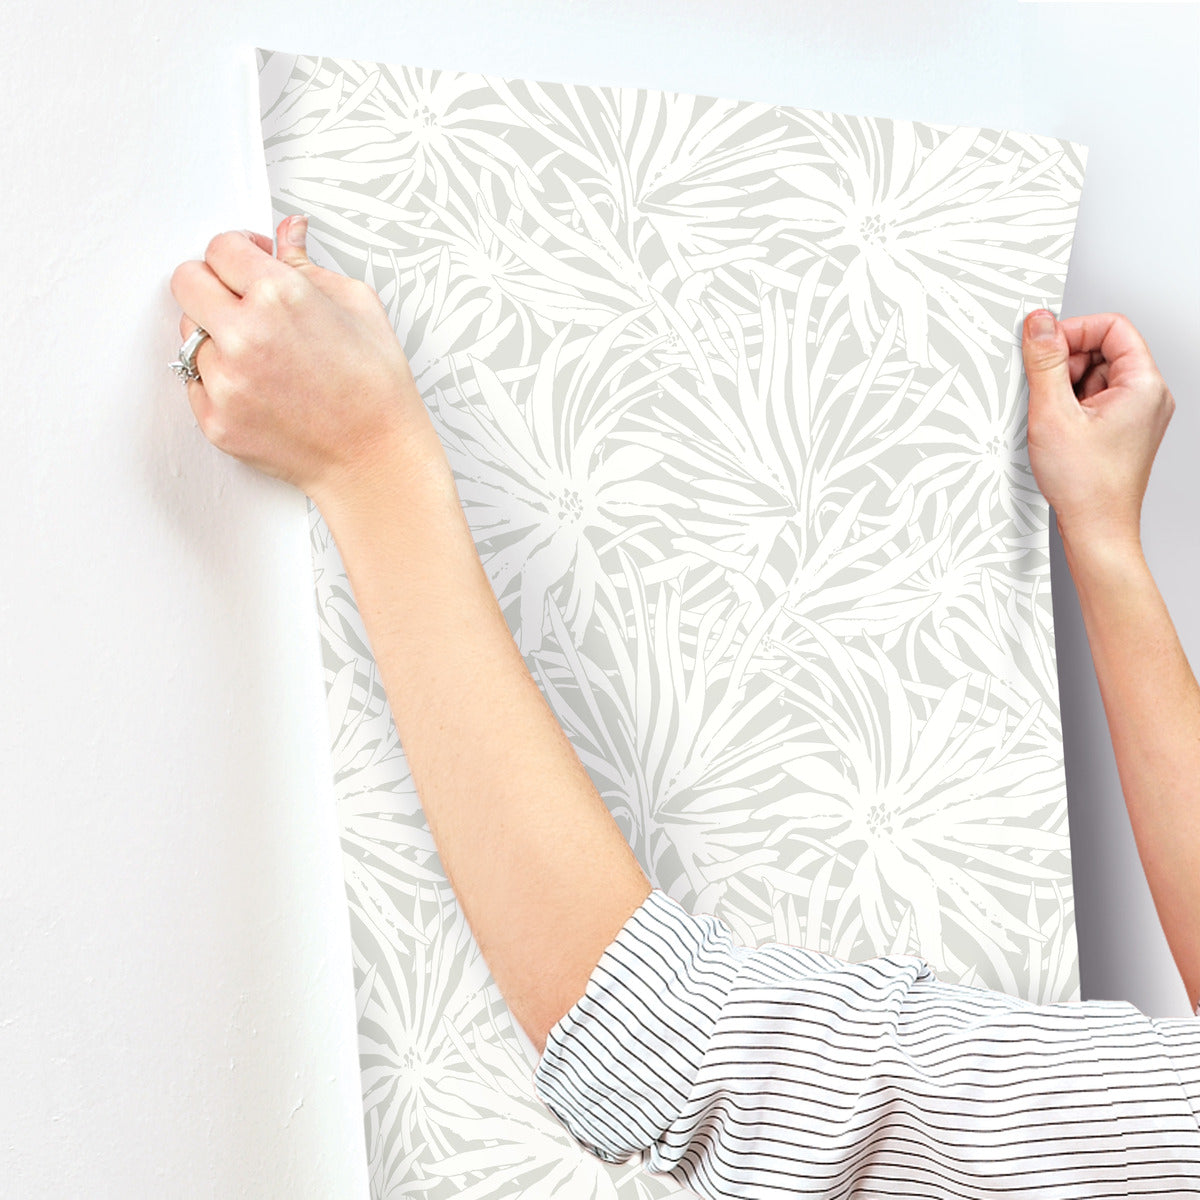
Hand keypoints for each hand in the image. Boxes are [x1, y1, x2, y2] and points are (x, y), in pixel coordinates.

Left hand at [169, 214, 441, 504]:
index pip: (220, 248)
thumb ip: (308, 264)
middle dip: (212, 284)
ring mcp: (225, 381)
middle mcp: (244, 335)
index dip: (238, 251)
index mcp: (280, 296)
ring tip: (262, 356)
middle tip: (241, 301)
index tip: (249, 263)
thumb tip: (288, 233)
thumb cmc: (376, 388)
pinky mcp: (216, 420)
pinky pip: (195, 382)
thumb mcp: (358, 306)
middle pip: (186, 282)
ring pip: (190, 335)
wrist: (376, 458)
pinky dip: (220, 380)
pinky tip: (260, 387)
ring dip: (217, 337)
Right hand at [1021, 308, 1174, 551]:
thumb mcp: (1053, 413)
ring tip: (1052, 418)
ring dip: (1066, 387)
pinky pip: (1095, 400)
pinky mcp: (1123, 431)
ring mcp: (1137, 415)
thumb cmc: (1086, 485)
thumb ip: (1045, 362)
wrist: (1097, 530)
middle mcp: (1148, 397)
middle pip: (1104, 350)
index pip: (1112, 327)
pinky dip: (1071, 407)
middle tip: (1043, 389)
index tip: (1043, 345)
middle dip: (1067, 362)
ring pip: (1096, 376)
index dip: (1074, 330)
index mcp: (1143, 385)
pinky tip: (1058, 429)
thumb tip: (1039, 323)